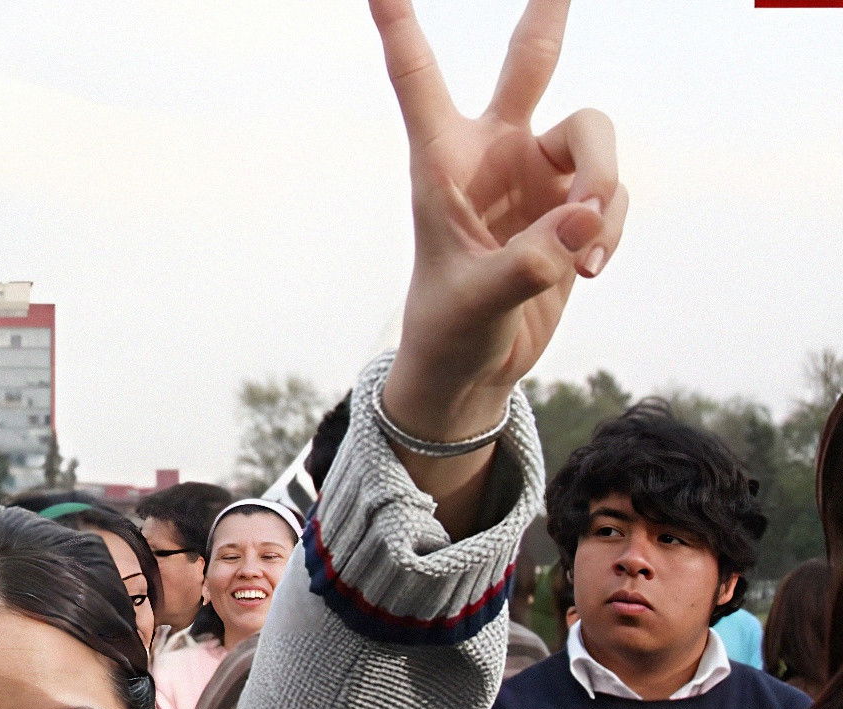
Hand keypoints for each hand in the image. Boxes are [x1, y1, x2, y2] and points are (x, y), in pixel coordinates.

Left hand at [374, 0, 626, 436]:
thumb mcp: (478, 302)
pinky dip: (610, 227)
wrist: (472, 368)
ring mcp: (538, 174)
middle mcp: (493, 153)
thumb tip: (587, 216)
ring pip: (595, 135)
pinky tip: (588, 267)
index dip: (401, 28)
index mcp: (441, 162)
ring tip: (585, 250)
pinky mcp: (574, 203)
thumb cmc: (451, 330)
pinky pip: (612, 192)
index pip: (418, 81)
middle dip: (548, 12)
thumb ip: (530, 262)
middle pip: (531, 62)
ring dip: (605, 186)